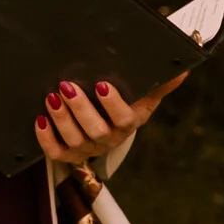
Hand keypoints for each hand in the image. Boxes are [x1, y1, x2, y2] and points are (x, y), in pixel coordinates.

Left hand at [37, 75, 183, 165]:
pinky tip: (40, 119)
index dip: (113, 105)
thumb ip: (161, 82)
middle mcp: (109, 140)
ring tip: (51, 98)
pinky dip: (46, 139)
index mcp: (129, 124)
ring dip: (61, 120)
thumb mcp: (145, 93)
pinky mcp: (68, 154)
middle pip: (95, 131)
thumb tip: (183, 68)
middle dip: (80, 109)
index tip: (102, 85)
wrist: (109, 123)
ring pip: (74, 141)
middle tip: (67, 86)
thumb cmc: (128, 102)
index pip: (124, 119)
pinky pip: (56, 153)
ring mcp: (88, 149)